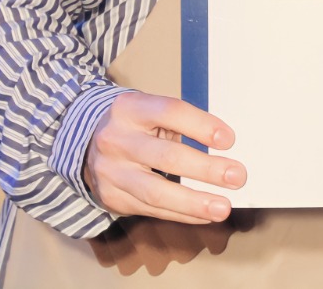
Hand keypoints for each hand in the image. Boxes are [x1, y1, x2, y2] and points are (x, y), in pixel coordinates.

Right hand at [83, 91, 244, 223]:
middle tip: (237, 176)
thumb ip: (182, 124)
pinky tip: (203, 214)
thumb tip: (227, 147)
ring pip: (157, 191)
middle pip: (167, 157)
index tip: (229, 140)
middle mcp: (116, 139)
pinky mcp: (111, 197)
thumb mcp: (150, 112)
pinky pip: (152, 209)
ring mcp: (110, 171)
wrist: (85, 143)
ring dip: (194, 202)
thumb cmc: (134, 125)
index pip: (170, 112)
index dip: (201, 126)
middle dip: (206, 169)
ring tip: (222, 207)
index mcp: (130, 108)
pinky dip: (182, 214)